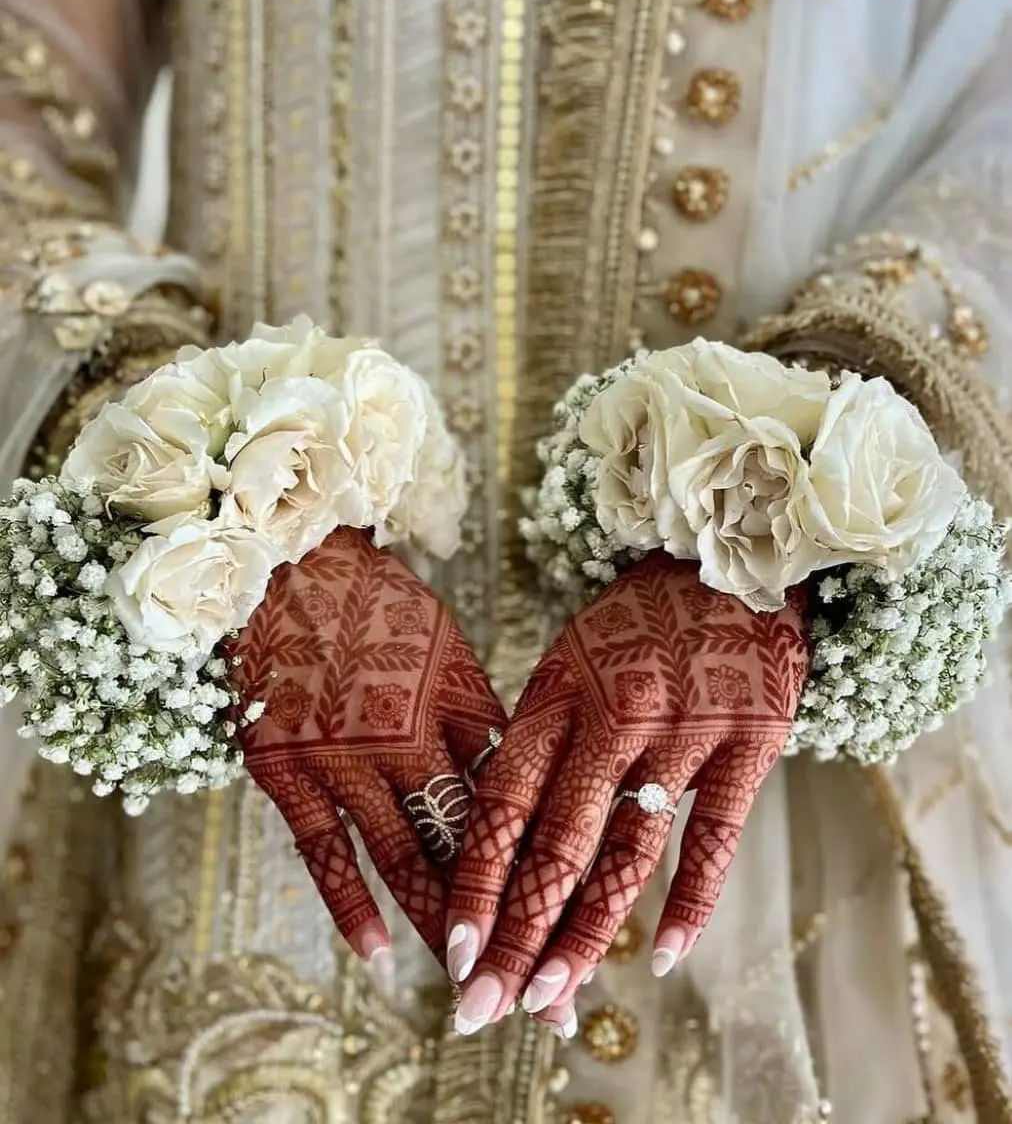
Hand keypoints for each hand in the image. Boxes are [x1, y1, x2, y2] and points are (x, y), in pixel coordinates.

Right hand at [227, 527, 506, 969]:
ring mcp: (344, 754)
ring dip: (442, 928)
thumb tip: (522, 789)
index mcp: (457, 702)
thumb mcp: (447, 649)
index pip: (515, 803)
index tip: (583, 926)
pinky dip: (352, 903)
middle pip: (471, 844)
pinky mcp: (285, 765)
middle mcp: (408, 734)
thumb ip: (480, 719)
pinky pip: (324, 849)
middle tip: (545, 996)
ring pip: (406, 857)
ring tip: (474, 990)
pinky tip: (379, 954)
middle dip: (509, 923)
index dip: (550, 868)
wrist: (284, 561)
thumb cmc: (377, 605)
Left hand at [445, 552, 808, 1033]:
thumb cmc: (635, 624)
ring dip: (587, 933)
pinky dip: (690, 901)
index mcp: (556, 693)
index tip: (453, 950)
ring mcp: (682, 729)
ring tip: (553, 999)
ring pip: (628, 851)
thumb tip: (491, 839)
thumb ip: (539, 740)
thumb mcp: (568, 661)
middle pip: (557, 843)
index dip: (478, 881)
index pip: (503, 802)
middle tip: (484, 1008)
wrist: (733, 560)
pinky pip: (716, 837)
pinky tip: (661, 956)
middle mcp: (613, 714)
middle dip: (517, 933)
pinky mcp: (748, 741)